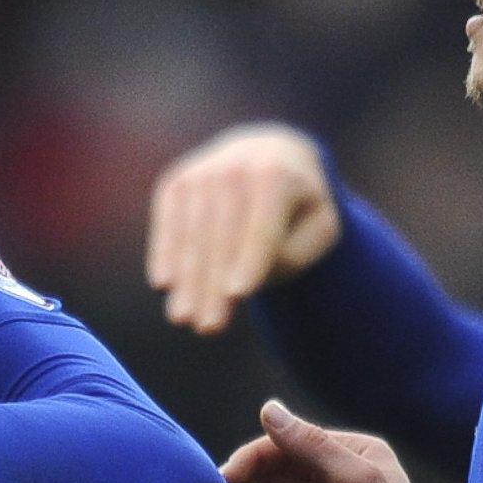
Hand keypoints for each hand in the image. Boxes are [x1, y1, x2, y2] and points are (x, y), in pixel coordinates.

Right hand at [146, 124, 341, 333]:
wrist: (267, 154)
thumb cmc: (297, 205)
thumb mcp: (319, 226)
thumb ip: (298, 251)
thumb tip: (255, 272)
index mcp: (276, 175)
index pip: (261, 228)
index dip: (250, 261)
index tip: (239, 295)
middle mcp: (234, 167)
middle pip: (221, 238)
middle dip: (212, 286)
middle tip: (208, 328)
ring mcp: (200, 172)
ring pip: (191, 236)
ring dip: (186, 280)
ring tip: (183, 318)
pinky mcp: (176, 182)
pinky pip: (168, 223)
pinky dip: (164, 253)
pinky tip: (162, 283)